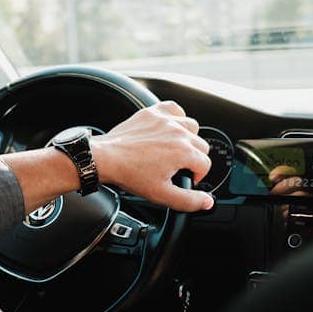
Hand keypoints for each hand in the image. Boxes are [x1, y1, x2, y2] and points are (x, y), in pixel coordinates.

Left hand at [91, 101, 213, 211]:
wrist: (106, 159)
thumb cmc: (130, 174)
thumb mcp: (162, 194)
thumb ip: (189, 200)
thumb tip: (207, 201)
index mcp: (183, 152)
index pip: (205, 164)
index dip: (197, 175)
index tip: (185, 179)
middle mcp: (178, 132)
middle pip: (201, 145)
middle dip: (193, 158)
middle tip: (178, 167)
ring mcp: (165, 120)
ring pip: (191, 126)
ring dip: (188, 138)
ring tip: (174, 150)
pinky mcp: (152, 113)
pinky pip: (174, 109)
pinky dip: (175, 117)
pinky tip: (169, 129)